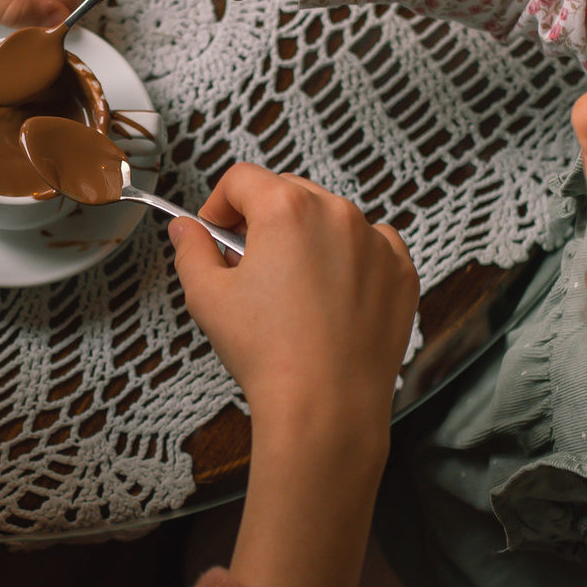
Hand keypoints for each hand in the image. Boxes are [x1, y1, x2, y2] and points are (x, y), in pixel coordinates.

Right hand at [169, 164, 415, 424]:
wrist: (327, 406)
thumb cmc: (270, 355)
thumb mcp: (207, 298)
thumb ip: (190, 251)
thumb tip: (186, 230)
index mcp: (286, 209)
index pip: (241, 179)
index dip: (219, 205)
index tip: (215, 234)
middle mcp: (336, 213)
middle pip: (288, 193)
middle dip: (263, 222)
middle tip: (248, 268)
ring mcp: (375, 241)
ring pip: (331, 219)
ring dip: (308, 239)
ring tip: (292, 291)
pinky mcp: (401, 271)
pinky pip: (372, 247)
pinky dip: (351, 262)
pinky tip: (332, 299)